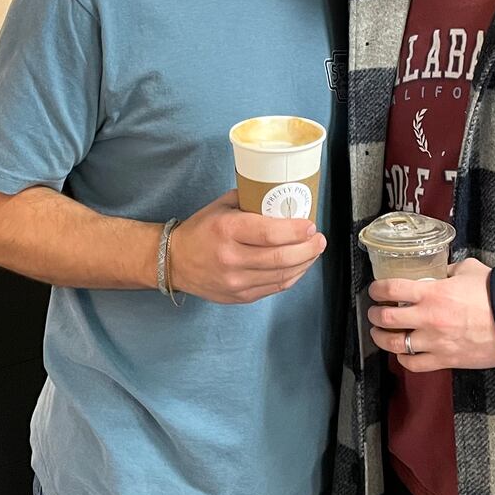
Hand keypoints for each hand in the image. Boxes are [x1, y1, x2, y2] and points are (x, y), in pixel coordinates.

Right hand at [169, 191, 327, 304]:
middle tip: (319, 238)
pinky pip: (274, 288)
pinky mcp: (240, 296)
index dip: (296, 231)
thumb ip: (251, 200)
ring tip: (313, 251)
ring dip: (304, 263)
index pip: (270, 233)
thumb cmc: (201, 230)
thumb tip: (282, 197)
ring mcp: (236, 281)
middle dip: (308, 248)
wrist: (175, 262)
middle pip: (281, 257)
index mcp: (227, 230)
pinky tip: (299, 266)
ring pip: (282, 276)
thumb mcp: (222, 206)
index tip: (310, 225)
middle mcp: (232, 258)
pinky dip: (292, 276)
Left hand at [367, 257, 494, 371]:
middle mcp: (428, 317)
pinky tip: (403, 353)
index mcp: (432, 292)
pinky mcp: (445, 360)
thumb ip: (450, 270)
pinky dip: (404, 359)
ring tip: (379, 334)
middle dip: (374, 315)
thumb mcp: (469, 270)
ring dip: (381, 339)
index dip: (376, 290)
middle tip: (374, 312)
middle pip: (385, 319)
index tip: (374, 291)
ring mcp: (435, 341)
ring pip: (395, 344)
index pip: (391, 289)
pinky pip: (414, 365)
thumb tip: (441, 270)